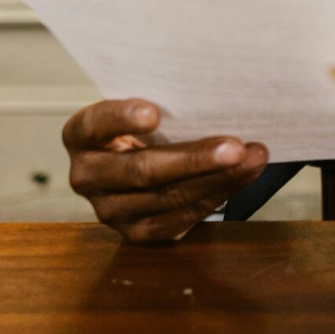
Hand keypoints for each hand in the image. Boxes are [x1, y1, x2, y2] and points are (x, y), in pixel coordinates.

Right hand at [64, 99, 268, 243]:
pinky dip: (218, 195)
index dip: (122, 118)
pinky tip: (244, 177)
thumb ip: (166, 109)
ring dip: (218, 178)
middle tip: (235, 147)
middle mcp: (87, 176)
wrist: (144, 165)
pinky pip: (182, 218)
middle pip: (142, 170)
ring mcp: (110, 210)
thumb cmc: (150, 129)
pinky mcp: (137, 233)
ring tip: (253, 158)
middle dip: (194, 159)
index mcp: (81, 136)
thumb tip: (217, 100)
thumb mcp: (145, 112)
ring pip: (168, 197)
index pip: (95, 125)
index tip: (154, 113)